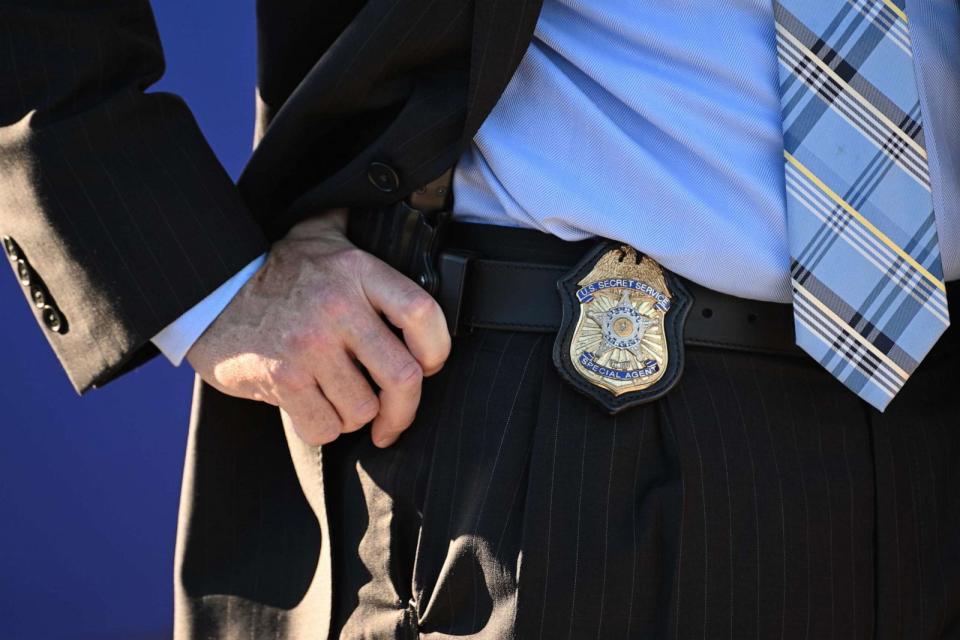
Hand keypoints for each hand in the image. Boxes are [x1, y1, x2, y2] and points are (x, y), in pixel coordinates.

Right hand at [186, 209, 450, 447]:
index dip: (438, 350)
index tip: (430, 367)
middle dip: (404, 411)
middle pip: (403, 376)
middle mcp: (338, 307)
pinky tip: (313, 408)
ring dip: (355, 417)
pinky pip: (324, 426)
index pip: (422, 313)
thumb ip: (360, 228)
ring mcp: (309, 344)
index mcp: (356, 271)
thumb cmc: (275, 270)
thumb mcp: (320, 235)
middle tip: (393, 421)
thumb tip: (401, 212)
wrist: (207, 292)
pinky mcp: (282, 377)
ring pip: (363, 409)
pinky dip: (323, 427)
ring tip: (338, 400)